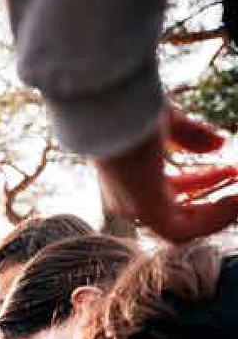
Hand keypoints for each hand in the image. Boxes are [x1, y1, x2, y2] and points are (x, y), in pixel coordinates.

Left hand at [95, 103, 237, 241]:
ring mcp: (134, 208)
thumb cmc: (131, 108)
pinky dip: (214, 219)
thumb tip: (219, 144)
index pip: (170, 189)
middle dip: (213, 197)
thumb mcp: (167, 122)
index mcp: (127, 176)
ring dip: (217, 213)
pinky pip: (185, 231)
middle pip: (178, 210)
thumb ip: (191, 135)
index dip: (204, 180)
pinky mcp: (146, 213)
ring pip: (182, 227)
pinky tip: (236, 201)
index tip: (231, 170)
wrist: (113, 107)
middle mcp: (127, 197)